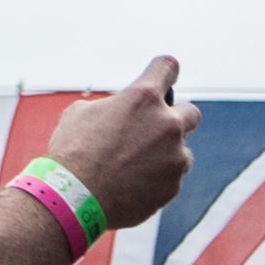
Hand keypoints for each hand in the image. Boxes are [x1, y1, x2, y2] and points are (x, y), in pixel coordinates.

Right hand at [47, 58, 199, 233]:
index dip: (166, 70)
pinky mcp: (174, 186)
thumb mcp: (85, 112)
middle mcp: (167, 125)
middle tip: (157, 129)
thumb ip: (115, 106)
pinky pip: (172, 178)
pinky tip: (133, 184)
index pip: (167, 68)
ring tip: (134, 166)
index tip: (168, 73)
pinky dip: (157, 180)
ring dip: (166, 155)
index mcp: (144, 98)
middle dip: (177, 118)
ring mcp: (175, 158)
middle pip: (191, 113)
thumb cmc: (73, 151)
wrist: (75, 197)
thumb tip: (122, 111)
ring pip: (182, 152)